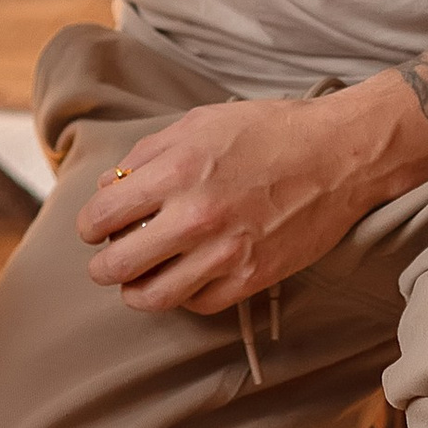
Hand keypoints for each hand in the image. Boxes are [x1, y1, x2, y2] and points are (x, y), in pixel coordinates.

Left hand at [76, 75, 427, 311]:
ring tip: (136, 282)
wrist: (337, 155)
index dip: (89, 226)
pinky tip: (184, 279)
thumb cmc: (267, 131)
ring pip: (153, 297)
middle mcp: (196, 216)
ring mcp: (225, 252)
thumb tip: (110, 187)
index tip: (94, 229)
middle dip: (103, 267)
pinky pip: (198, 304)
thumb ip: (148, 155)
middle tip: (106, 263)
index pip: (102, 216)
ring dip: (135, 292)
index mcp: (176, 171)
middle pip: (118, 265)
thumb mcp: (198, 123)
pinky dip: (183, 297)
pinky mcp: (252, 278)